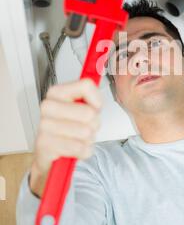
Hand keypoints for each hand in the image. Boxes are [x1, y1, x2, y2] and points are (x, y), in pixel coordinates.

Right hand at [30, 79, 101, 196]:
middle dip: (94, 124)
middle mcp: (48, 106)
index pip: (86, 86)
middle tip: (85, 126)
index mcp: (56, 92)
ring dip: (88, 139)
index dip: (97, 100)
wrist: (50, 153)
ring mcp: (44, 125)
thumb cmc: (69, 127)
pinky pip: (79, 148)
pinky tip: (74, 147)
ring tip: (78, 138)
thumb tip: (99, 71)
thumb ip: (92, 93)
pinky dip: (83, 151)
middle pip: (89, 113)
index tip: (94, 107)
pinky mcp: (45, 144)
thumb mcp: (83, 107)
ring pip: (85, 132)